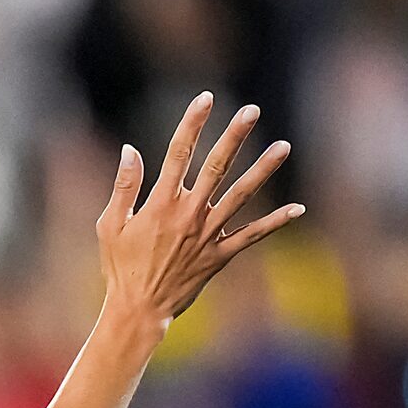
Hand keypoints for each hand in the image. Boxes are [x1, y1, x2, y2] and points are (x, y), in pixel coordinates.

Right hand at [97, 94, 303, 330]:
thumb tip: (130, 149)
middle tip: (251, 110)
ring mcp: (207, 235)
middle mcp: (188, 214)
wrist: (138, 309)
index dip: (192, 124)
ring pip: (240, 196)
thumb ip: (123, 186)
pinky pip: (251, 236)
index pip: (177, 154)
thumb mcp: (109, 226)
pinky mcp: (219, 255)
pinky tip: (298, 209)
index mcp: (160, 204)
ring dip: (263, 171)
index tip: (205, 98)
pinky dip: (274, 223)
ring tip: (284, 147)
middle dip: (234, 136)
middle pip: (216, 167)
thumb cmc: (119, 267)